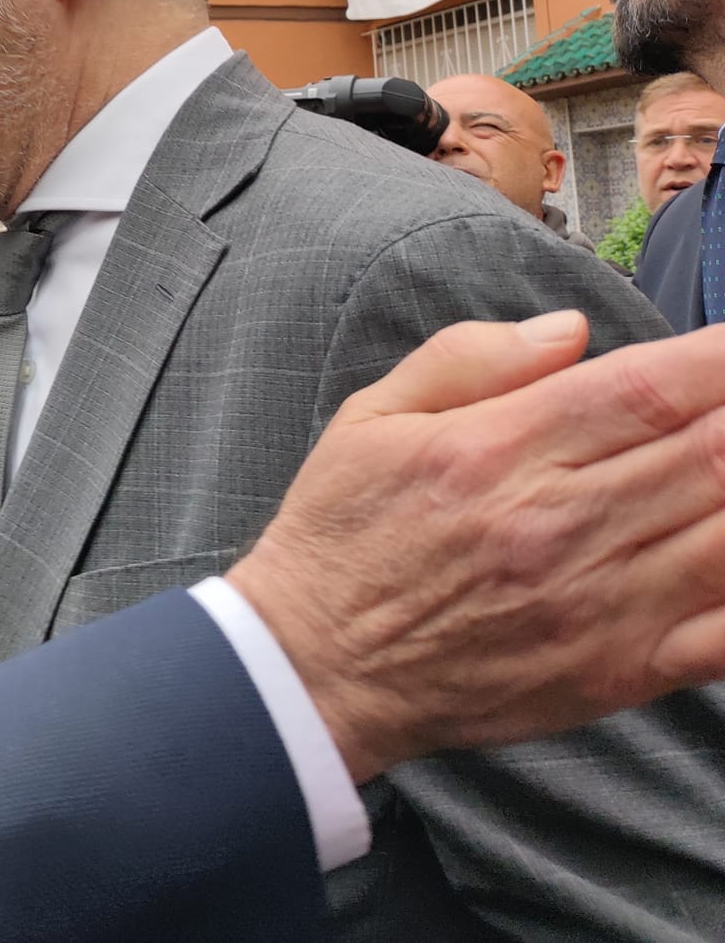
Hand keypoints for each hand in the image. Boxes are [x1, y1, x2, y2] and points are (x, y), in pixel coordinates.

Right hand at [228, 312, 724, 786]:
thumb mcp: (372, 416)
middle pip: (712, 453)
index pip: (647, 388)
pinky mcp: (618, 670)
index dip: (719, 360)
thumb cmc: (344, 536)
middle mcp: (557, 522)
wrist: (315, 665)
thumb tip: (570, 330)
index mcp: (498, 449)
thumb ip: (468, 358)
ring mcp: (598, 602)